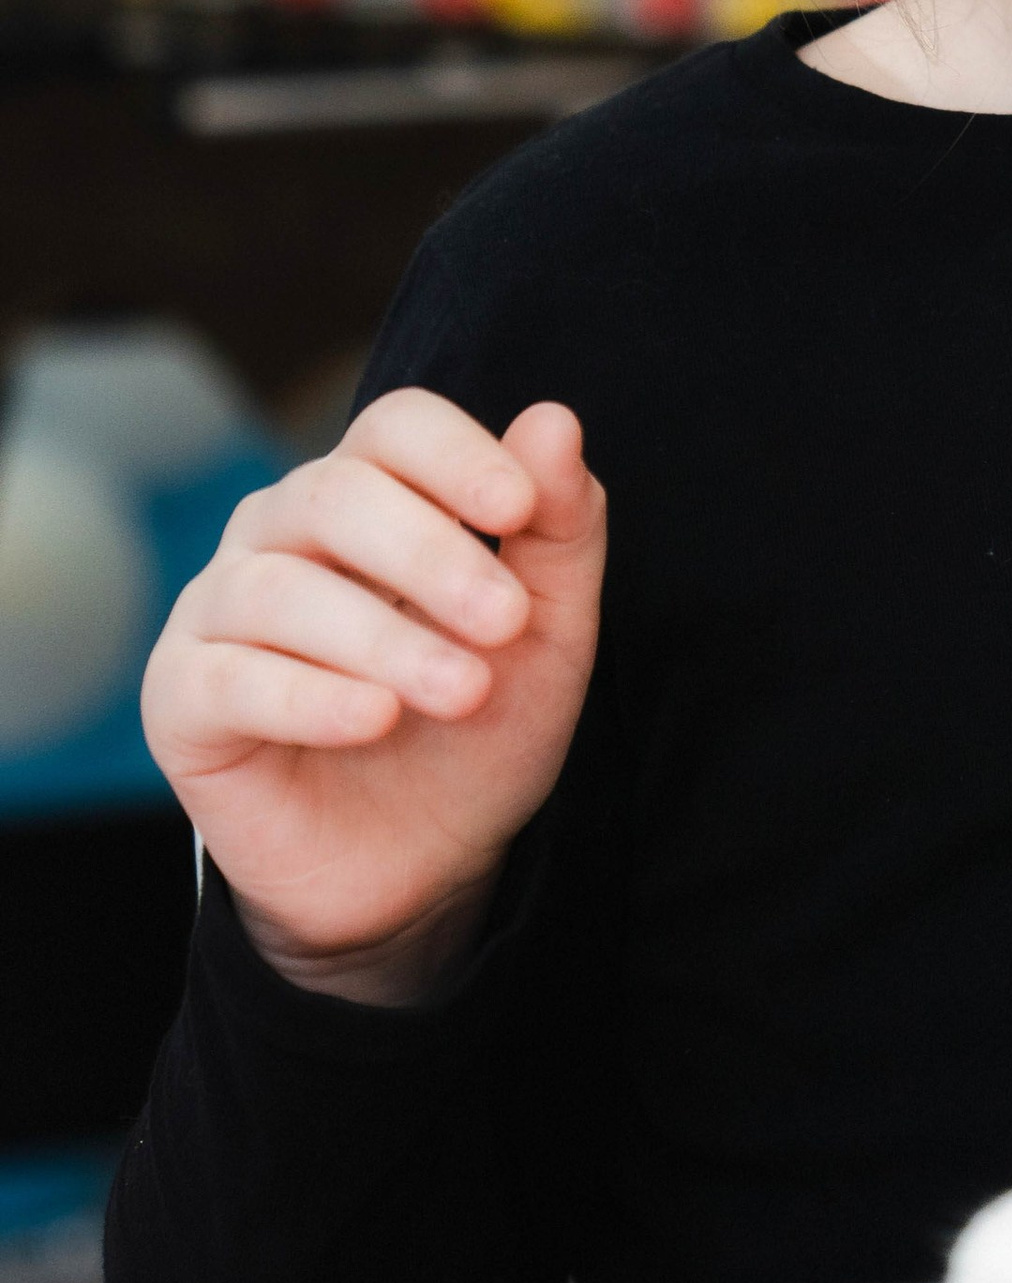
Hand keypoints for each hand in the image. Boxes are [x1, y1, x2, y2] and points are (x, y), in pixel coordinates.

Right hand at [140, 390, 605, 1007]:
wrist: (424, 862)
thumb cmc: (477, 726)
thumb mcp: (548, 633)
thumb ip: (558, 529)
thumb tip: (554, 420)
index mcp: (372, 494)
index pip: (396, 426)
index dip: (456, 455)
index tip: (521, 507)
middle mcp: (281, 532)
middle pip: (335, 493)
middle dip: (431, 555)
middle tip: (506, 624)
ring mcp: (220, 609)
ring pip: (280, 587)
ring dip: (385, 638)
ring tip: (463, 691)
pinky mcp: (182, 698)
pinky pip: (229, 678)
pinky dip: (309, 697)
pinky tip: (376, 719)